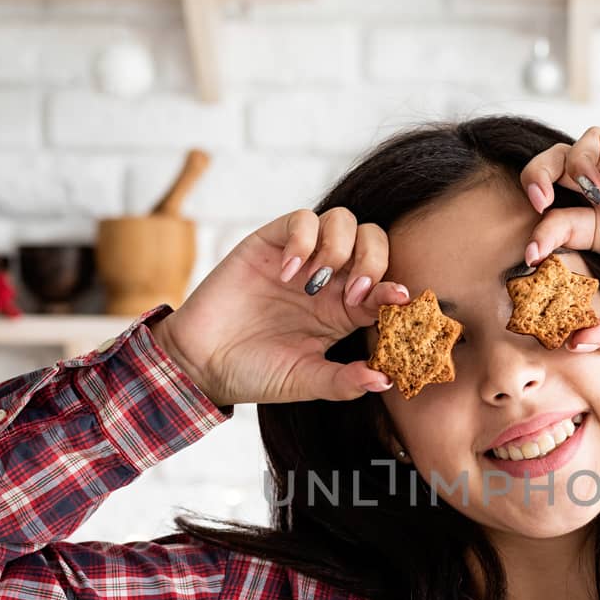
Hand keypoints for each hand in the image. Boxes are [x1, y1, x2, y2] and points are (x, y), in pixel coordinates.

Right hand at [157, 207, 404, 405]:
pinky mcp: (271, 243)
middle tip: (354, 294)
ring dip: (339, 248)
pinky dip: (303, 239)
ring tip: (315, 283)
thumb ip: (344, 382)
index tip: (397, 299)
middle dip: (374, 260)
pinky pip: (301, 218)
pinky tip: (289, 273)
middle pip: (373, 241)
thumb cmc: (256, 373)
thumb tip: (385, 380)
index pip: (384, 286)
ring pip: (343, 221)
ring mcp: (301, 258)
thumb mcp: (306, 382)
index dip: (394, 289)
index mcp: (344, 311)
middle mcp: (329, 280)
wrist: (203, 364)